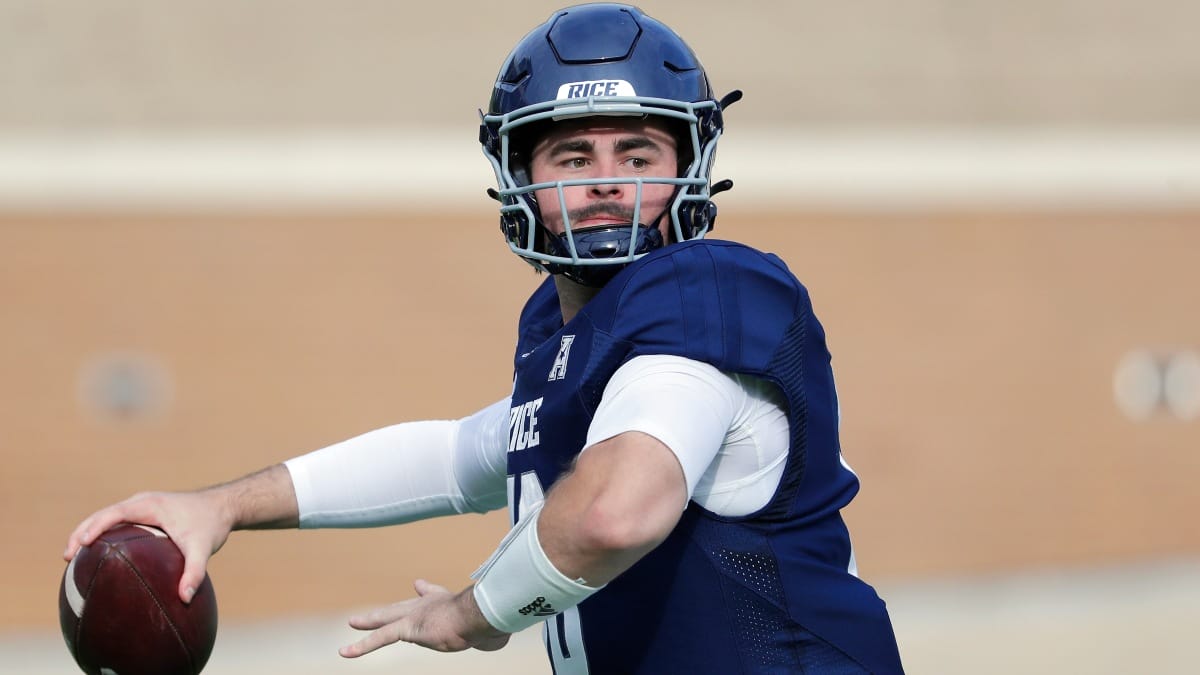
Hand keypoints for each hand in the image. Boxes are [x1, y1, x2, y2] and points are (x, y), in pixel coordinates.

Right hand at [63, 490, 232, 603]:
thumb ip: (195, 572)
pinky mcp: (146, 515)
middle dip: (82, 532)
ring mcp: (142, 507)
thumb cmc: (212, 524)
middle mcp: (142, 502)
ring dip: (89, 533)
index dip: (94, 527)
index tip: (80, 545)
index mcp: (149, 504)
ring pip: (107, 518)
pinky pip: (118, 523)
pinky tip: (99, 557)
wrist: (224, 507)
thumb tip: (184, 598)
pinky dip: (104, 535)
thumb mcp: (204, 548)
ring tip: (72, 558)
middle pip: (103, 515)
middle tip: (66, 556)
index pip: (113, 513)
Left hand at [339, 579, 510, 657]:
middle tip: (371, 610)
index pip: (432, 594)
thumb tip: (497, 641)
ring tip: (354, 623)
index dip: (425, 590)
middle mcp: (430, 604)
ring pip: (386, 619)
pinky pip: (380, 638)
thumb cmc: (491, 620)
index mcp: (447, 602)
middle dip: (389, 608)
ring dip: (369, 622)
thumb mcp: (490, 628)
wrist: (481, 613)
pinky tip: (345, 653)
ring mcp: (417, 615)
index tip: (417, 585)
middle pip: (403, 605)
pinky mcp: (408, 629)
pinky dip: (361, 646)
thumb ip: (488, 634)